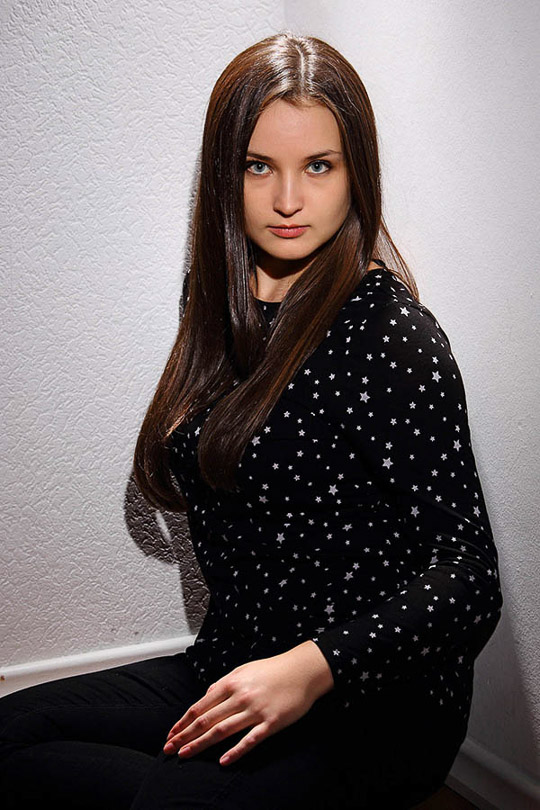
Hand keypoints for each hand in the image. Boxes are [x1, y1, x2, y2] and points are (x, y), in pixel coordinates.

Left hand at [162, 641, 333, 765]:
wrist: (302, 670)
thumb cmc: (271, 669)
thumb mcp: (243, 670)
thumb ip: (223, 684)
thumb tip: (205, 697)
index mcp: (231, 683)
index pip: (200, 706)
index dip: (183, 722)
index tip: (171, 734)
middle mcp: (240, 697)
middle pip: (207, 720)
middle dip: (185, 736)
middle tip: (169, 749)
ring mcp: (255, 711)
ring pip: (222, 731)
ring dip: (201, 744)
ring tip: (185, 755)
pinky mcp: (271, 723)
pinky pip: (250, 740)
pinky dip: (235, 752)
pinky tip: (223, 762)